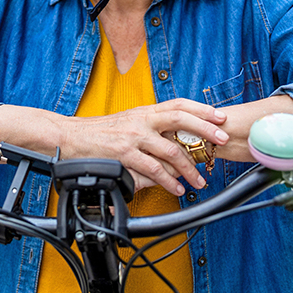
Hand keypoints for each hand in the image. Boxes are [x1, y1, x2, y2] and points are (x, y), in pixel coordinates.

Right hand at [59, 98, 227, 195]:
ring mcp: (133, 137)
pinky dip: (169, 181)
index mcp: (144, 111)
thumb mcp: (128, 122)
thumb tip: (175, 136)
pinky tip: (177, 188)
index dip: (202, 109)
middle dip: (205, 129)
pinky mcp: (124, 154)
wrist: (71, 137)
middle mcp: (141, 120)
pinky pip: (153, 169)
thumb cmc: (99, 132)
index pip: (178, 104)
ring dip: (189, 167)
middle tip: (222, 139)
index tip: (220, 116)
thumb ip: (150, 126)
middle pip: (180, 119)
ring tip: (200, 179)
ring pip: (170, 150)